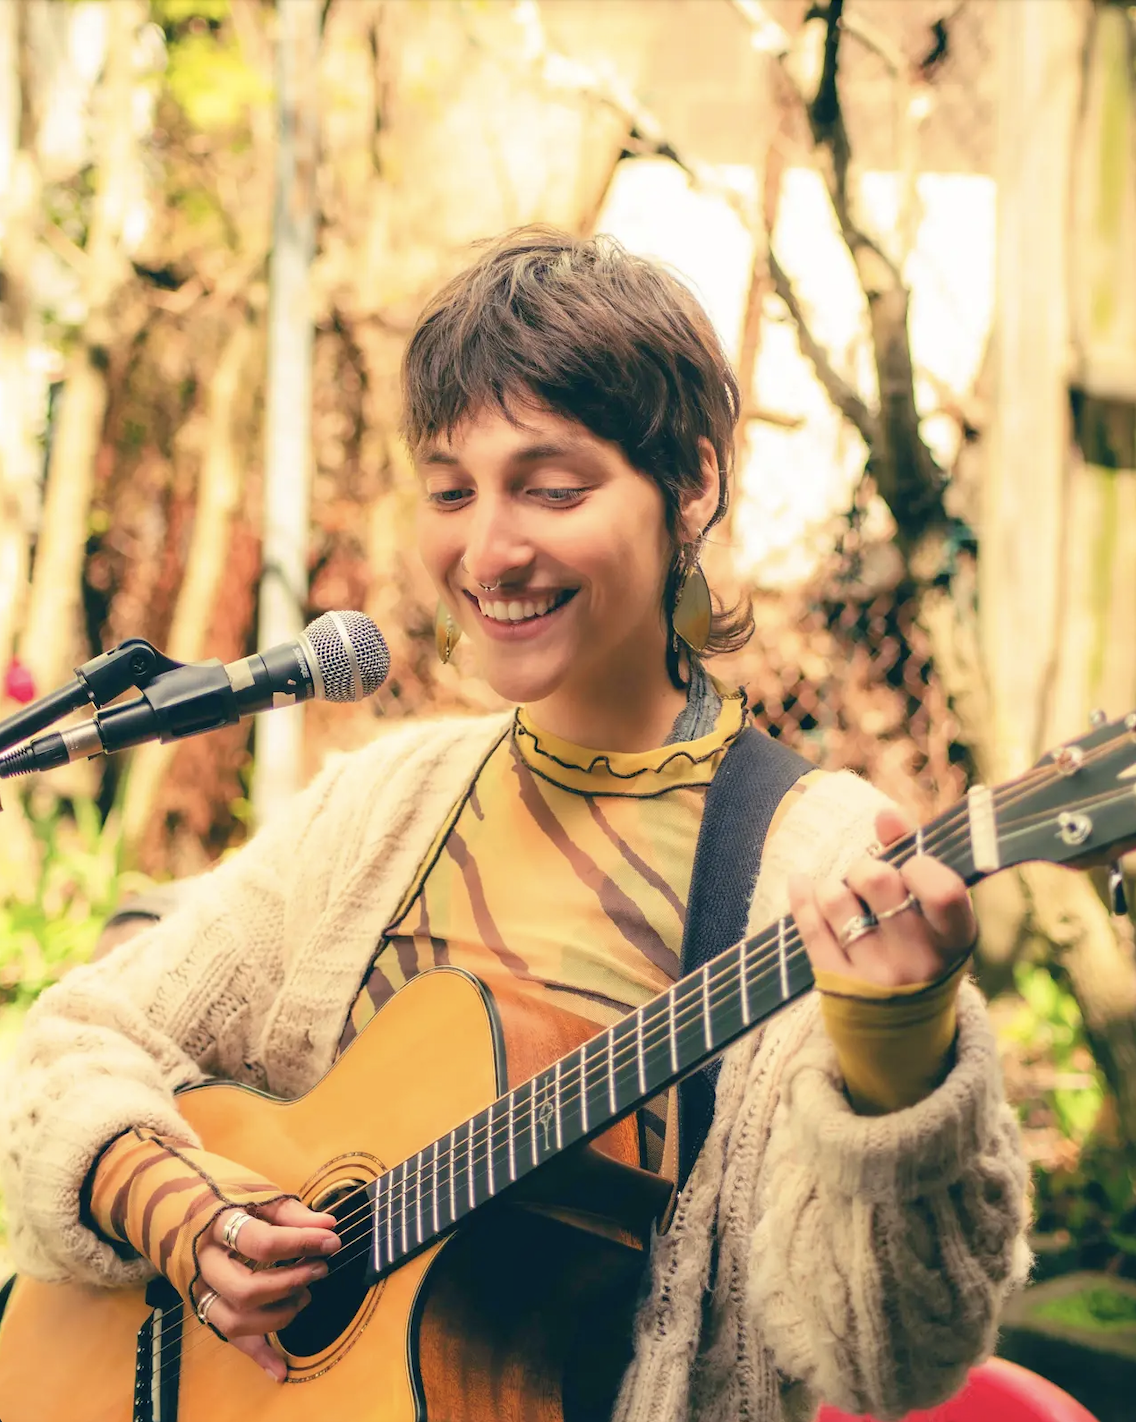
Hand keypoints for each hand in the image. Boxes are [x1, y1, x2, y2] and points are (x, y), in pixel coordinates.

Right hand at [196, 1199, 340, 1381]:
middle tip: (319, 1269)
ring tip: (305, 1296)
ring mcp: (198, 1287)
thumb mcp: (252, 1189)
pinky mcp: (202, 1303)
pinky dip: (256, 1356)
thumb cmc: (216, 1188)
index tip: (332, 1240)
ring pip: (234, 1321)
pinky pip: (228, 1337)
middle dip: (290, 1284)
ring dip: (277, 1318)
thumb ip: (290, 1211)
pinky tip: (280, 1369)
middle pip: (246, 1291)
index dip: (302, 1243)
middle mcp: (202, 1262)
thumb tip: (328, 1225)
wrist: (166, 1196)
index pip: (262, 1243)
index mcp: (215, 1225)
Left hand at [788, 805, 976, 989]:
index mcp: (956, 938)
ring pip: (836, 899)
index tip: (910, 867)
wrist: (903, 1030)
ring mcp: (877, 976)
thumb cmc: (922, 947)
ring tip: (842, 895)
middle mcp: (920, 961)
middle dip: (865, 867)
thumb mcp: (935, 913)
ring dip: (833, 885)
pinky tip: (801, 884)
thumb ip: (914, 856)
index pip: (943, 891)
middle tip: (867, 880)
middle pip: (879, 881)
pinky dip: (801, 896)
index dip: (920, 866)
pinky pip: (809, 927)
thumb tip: (885, 814)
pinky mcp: (839, 986)